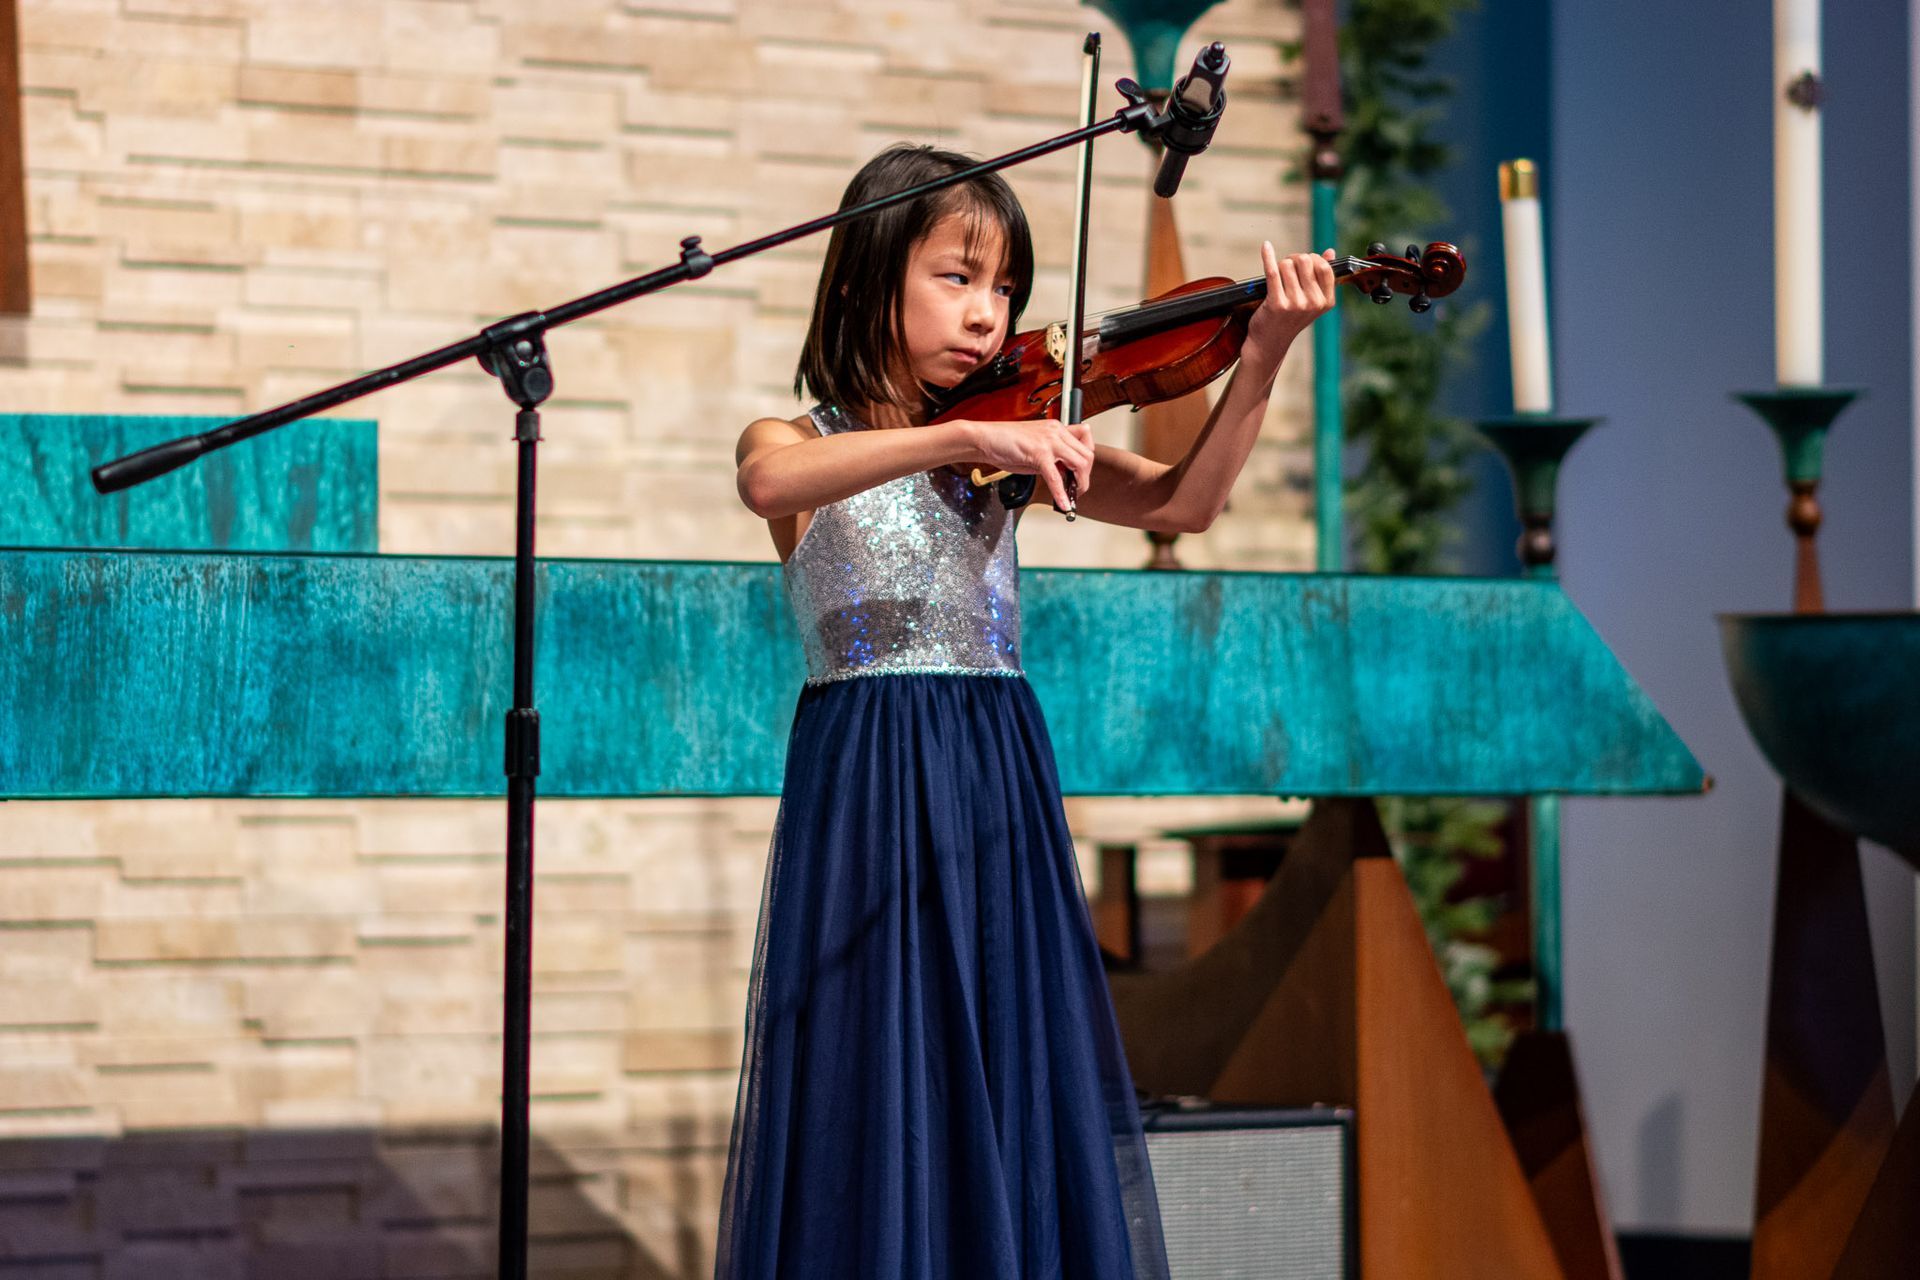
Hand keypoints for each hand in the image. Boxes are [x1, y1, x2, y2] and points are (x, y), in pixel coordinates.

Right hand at [959, 417, 1094, 511]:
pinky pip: (1056, 477)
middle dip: (1086, 475)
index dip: (1088, 459)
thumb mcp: (1035, 448)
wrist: (984, 439)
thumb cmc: (1005, 443)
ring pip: (1079, 463)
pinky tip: (1062, 504)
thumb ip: (1052, 459)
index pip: (1086, 439)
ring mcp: (1048, 441)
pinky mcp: (1038, 453)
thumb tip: (1064, 475)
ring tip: (1072, 496)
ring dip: (1079, 484)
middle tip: (1078, 488)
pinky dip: (1061, 493)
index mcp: (1056, 428)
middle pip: (1087, 454)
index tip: (1082, 472)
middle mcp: (1056, 431)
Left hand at [1244, 243, 1335, 360]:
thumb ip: (1321, 277)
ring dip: (1279, 266)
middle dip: (1293, 260)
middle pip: (1305, 261)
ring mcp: (1296, 304)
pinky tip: (1266, 247)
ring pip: (1287, 265)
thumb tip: (1330, 252)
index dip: (1312, 259)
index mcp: (1326, 302)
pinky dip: (1268, 256)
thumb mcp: (1310, 301)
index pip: (1324, 267)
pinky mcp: (1277, 304)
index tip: (1301, 263)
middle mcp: (1313, 303)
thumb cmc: (1289, 319)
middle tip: (1285, 269)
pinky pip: (1272, 271)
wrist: (1269, 343)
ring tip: (1276, 279)